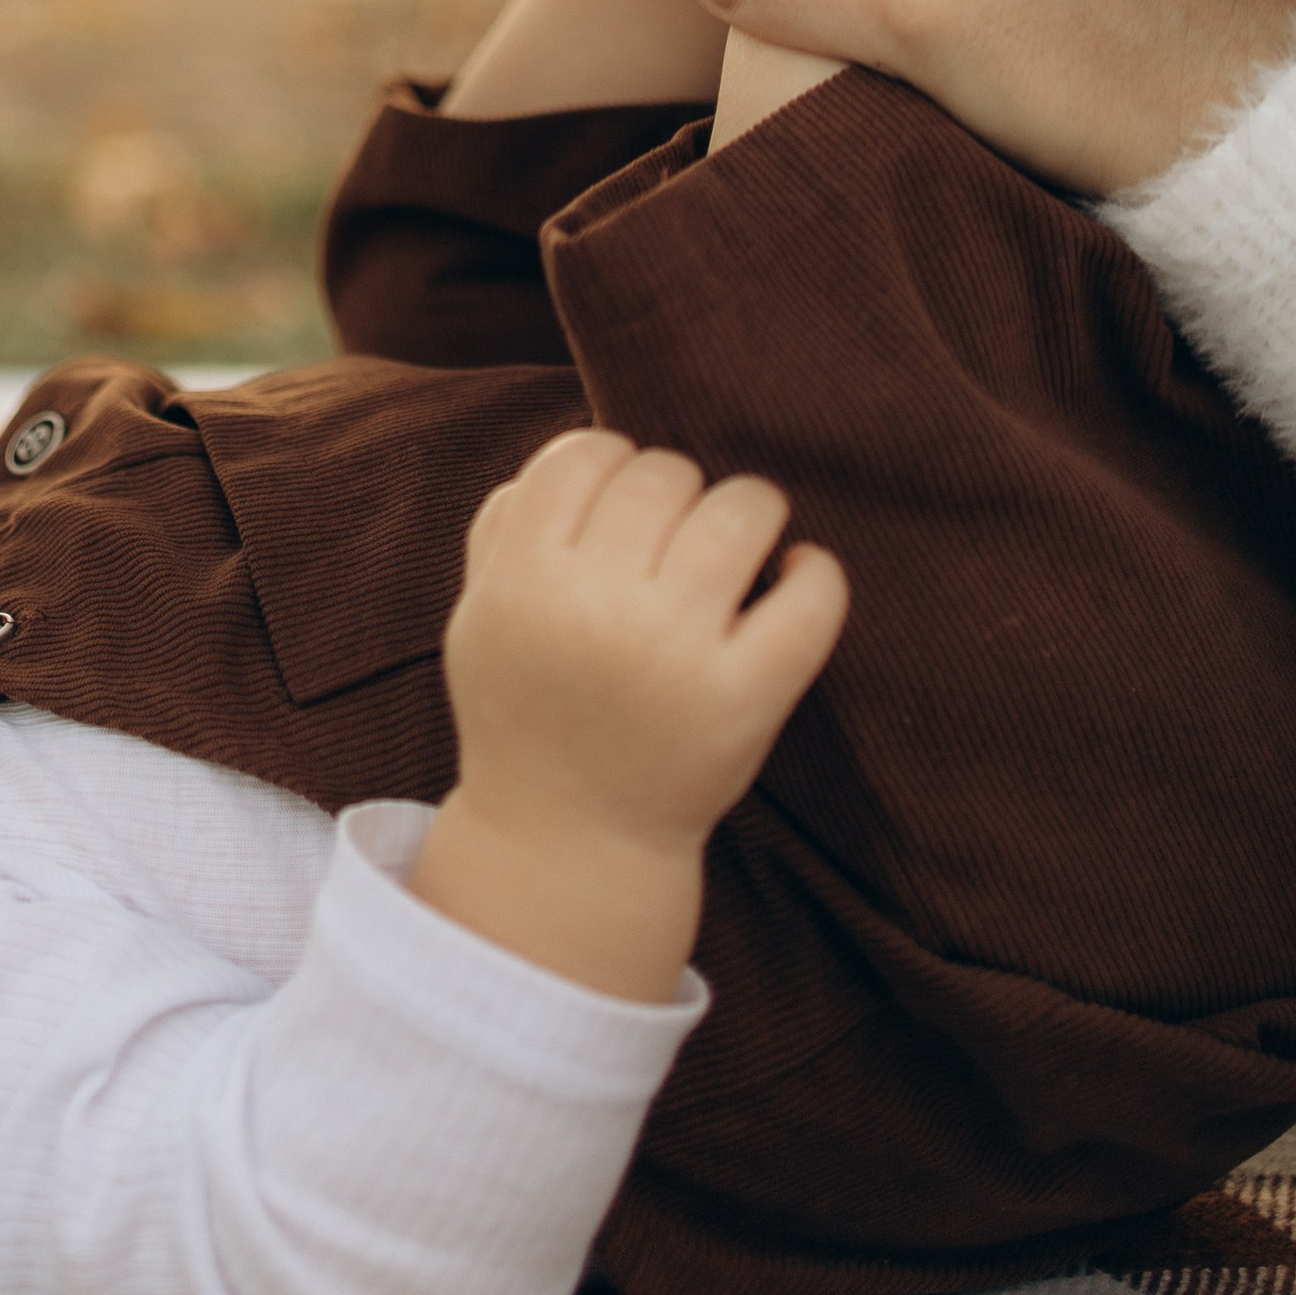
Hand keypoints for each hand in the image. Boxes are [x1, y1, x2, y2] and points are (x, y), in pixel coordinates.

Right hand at [411, 426, 848, 1001]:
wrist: (570, 843)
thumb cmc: (530, 708)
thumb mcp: (479, 615)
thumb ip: (505, 524)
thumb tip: (589, 452)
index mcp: (524, 581)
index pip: (585, 453)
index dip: (609, 466)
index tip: (619, 508)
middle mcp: (598, 608)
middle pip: (664, 472)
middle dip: (676, 494)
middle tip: (674, 543)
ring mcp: (676, 653)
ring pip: (742, 508)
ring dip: (747, 513)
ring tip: (740, 550)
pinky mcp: (747, 698)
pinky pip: (812, 596)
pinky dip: (815, 572)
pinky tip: (794, 579)